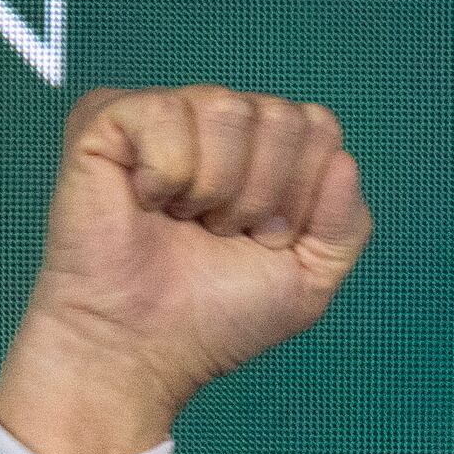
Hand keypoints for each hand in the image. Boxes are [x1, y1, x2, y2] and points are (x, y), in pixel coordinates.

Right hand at [0, 84, 372, 453]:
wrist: (142, 346)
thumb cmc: (217, 314)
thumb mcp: (311, 277)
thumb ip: (346, 223)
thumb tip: (343, 160)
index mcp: (266, 150)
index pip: (318, 127)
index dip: (303, 192)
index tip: (266, 238)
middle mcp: (218, 123)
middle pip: (281, 115)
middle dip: (263, 192)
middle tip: (221, 233)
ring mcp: (164, 115)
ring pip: (228, 108)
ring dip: (215, 186)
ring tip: (184, 221)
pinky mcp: (106, 116)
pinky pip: (167, 112)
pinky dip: (167, 174)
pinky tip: (145, 202)